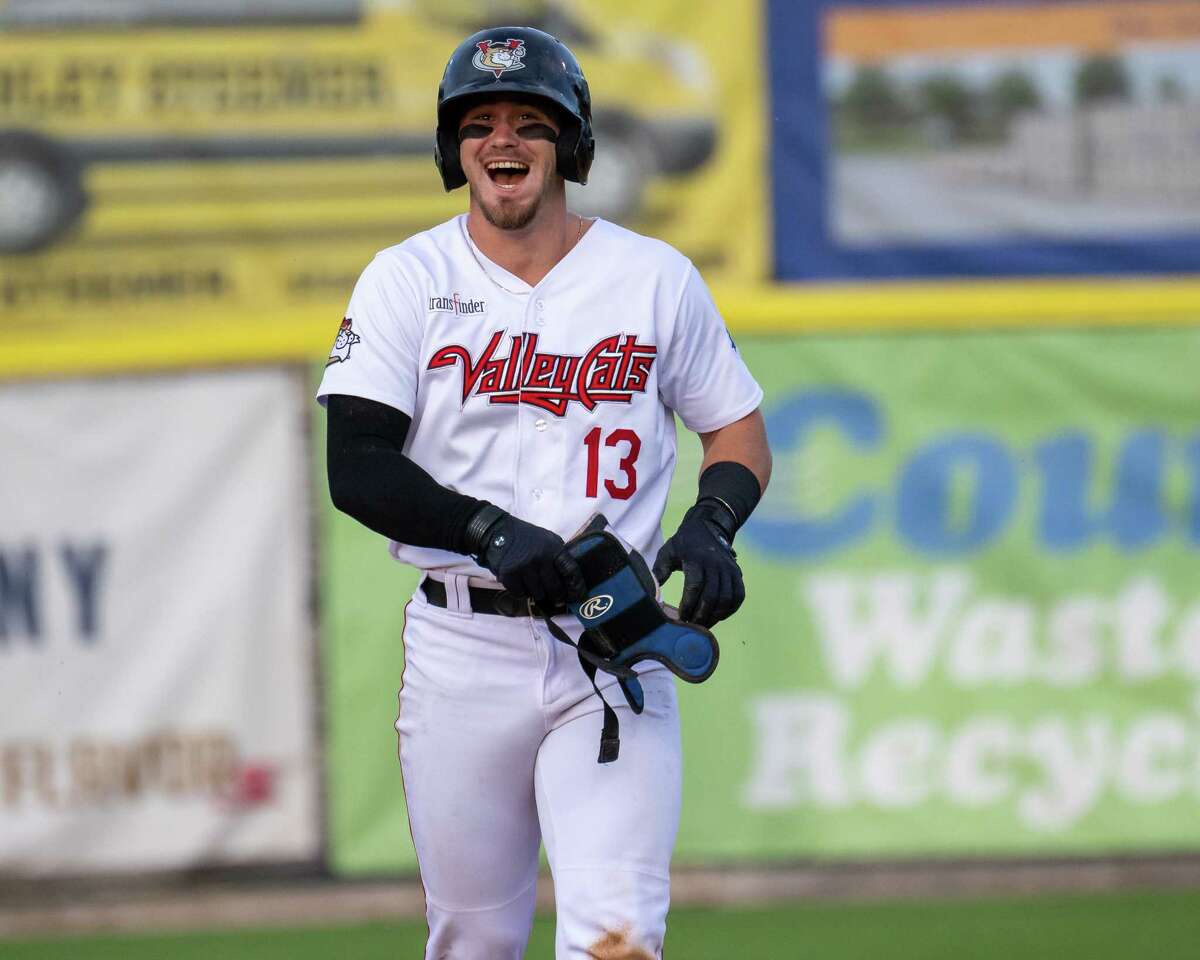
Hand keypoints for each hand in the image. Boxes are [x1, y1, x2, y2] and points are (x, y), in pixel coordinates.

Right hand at [475, 512, 584, 611]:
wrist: (497, 531)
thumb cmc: (526, 536)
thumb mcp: (547, 539)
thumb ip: (558, 555)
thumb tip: (569, 578)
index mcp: (553, 548)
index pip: (570, 570)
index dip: (576, 586)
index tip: (578, 596)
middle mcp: (540, 558)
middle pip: (554, 587)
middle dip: (557, 596)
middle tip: (558, 601)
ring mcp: (524, 568)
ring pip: (538, 594)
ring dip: (538, 593)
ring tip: (535, 586)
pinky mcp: (509, 575)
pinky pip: (521, 594)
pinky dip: (522, 592)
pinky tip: (521, 584)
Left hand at [652, 500, 744, 626]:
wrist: (707, 527)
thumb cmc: (683, 544)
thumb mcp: (667, 552)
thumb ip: (660, 571)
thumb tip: (652, 592)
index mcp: (696, 559)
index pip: (695, 586)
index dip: (689, 604)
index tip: (681, 617)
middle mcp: (715, 564)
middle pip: (712, 596)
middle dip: (702, 615)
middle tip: (692, 626)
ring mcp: (729, 569)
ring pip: (726, 598)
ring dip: (716, 615)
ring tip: (704, 624)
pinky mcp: (737, 573)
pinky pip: (738, 595)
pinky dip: (730, 609)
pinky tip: (719, 616)